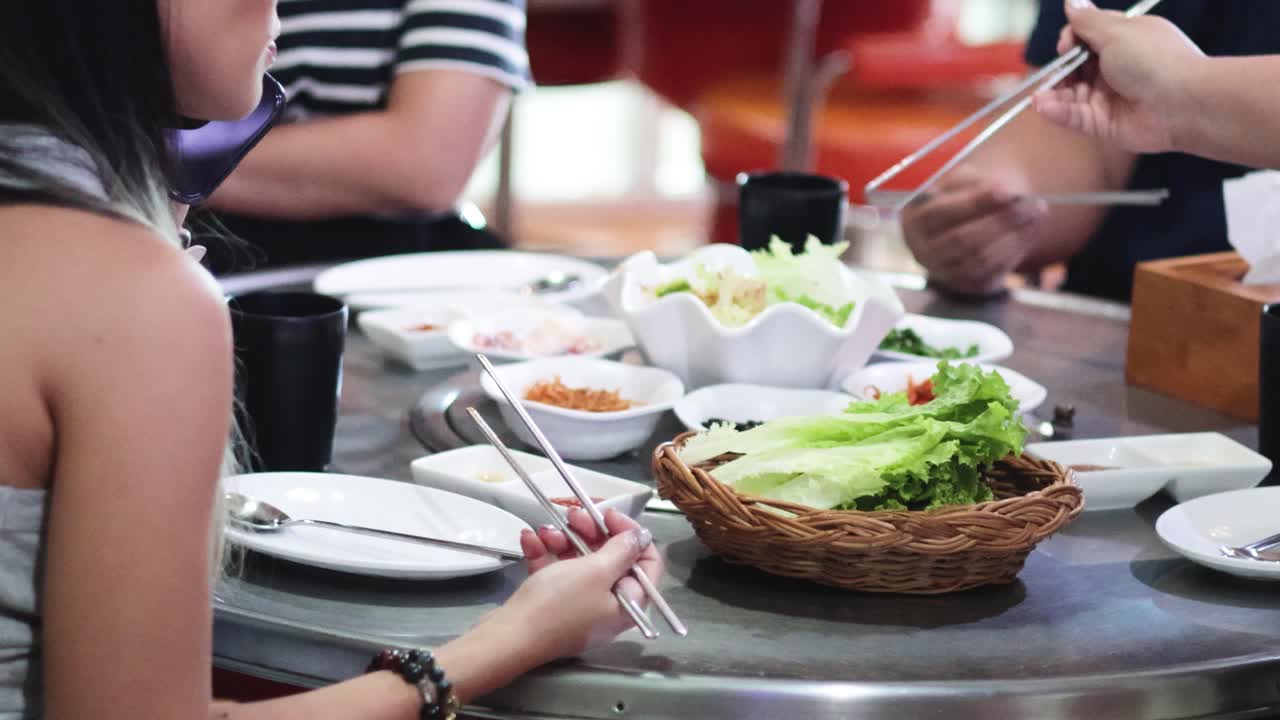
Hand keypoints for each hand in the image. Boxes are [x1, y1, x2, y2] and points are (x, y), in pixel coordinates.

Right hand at [488, 509, 660, 664]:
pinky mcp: (552, 603)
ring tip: (546, 532)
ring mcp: (578, 605)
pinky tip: (529, 539)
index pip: (646, 563)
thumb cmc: (557, 605)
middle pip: (610, 558)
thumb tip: (642, 537)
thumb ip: (622, 550)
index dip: (631, 535)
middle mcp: (607, 605)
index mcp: (628, 603)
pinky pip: (555, 570)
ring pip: (579, 561)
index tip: (609, 516)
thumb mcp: (596, 571)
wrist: (508, 636)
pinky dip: (544, 552)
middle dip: (590, 532)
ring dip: (563, 539)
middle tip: (573, 517)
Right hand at [900, 164, 1046, 295]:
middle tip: (1030, 204)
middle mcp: (922, 251)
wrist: (969, 220)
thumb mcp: (963, 181)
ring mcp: (943, 272)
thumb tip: (1009, 192)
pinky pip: (993, 273)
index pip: (940, 213)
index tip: (1006, 190)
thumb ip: (979, 184)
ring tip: (1037, 213)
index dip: (974, 202)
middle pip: (961, 240)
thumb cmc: (964, 194)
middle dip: (999, 221)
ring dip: (1014, 237)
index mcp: (914, 221)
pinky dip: (1016, 251)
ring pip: (980, 260)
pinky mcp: (966, 285)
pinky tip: (1030, 231)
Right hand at [1033, 0, 1204, 153]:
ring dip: (1052, 93)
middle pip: (1073, 67)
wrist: (1182, 102)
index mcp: (1122, 41)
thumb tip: (1071, 2)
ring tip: (1040, 95)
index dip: (1070, 39)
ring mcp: (1108, 97)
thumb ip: (1087, 22)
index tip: (1066, 45)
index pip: (1085, 37)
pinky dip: (1056, 112)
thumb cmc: (1155, 61)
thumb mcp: (1117, 32)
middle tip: (1056, 71)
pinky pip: (1074, 116)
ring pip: (1070, 94)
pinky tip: (1043, 106)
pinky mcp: (1103, 123)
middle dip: (1059, 69)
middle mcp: (1114, 68)